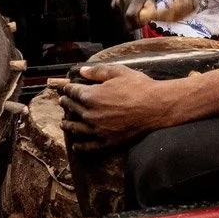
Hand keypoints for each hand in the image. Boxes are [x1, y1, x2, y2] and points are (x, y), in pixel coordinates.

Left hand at [61, 64, 188, 146]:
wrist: (156, 106)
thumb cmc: (139, 87)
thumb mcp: (118, 72)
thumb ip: (98, 72)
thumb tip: (82, 71)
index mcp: (92, 96)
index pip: (74, 92)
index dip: (68, 89)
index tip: (66, 88)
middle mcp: (91, 114)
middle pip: (74, 109)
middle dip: (67, 104)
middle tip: (63, 101)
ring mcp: (99, 130)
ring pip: (77, 128)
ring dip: (68, 125)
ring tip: (63, 123)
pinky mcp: (108, 142)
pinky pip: (90, 146)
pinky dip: (81, 146)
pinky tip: (76, 146)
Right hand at [109, 0, 155, 22]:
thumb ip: (151, 5)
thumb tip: (152, 16)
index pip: (131, 15)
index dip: (136, 23)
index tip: (142, 23)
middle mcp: (124, 0)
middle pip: (126, 20)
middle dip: (133, 24)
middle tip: (139, 21)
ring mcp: (117, 2)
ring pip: (122, 18)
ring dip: (129, 18)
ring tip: (135, 11)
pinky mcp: (113, 3)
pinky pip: (118, 13)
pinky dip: (124, 13)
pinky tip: (129, 7)